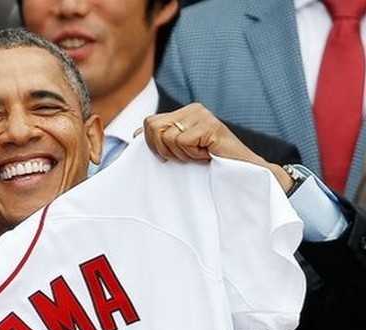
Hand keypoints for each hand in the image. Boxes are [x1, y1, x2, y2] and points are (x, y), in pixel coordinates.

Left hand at [139, 103, 294, 191]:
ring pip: (168, 136)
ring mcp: (203, 115)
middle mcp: (193, 109)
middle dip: (164, 149)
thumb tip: (135, 134)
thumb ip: (161, 139)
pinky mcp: (211, 125)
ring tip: (199, 155)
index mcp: (184, 113)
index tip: (169, 156)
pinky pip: (183, 141)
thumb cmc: (211, 163)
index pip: (150, 122)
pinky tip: (207, 154)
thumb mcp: (180, 150)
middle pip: (153, 126)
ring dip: (182, 154)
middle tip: (185, 156)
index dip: (152, 144)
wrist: (242, 171)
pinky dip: (193, 154)